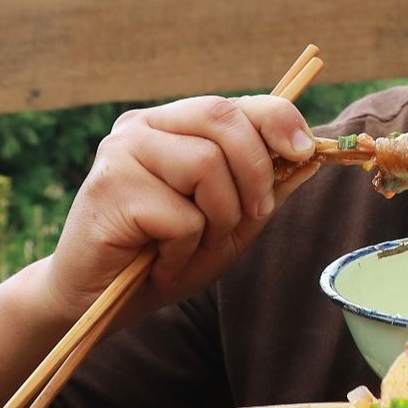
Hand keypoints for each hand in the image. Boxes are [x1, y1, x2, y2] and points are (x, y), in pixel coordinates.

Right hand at [41, 94, 319, 322]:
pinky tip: (159, 262)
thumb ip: (264, 189)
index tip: (304, 152)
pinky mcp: (109, 188)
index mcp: (171, 125)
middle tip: (250, 218)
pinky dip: (184, 250)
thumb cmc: (162, 258)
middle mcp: (142, 127)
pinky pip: (182, 216)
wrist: (95, 302)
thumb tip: (312, 156)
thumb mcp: (229, 223)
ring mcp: (121, 152)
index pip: (233, 104)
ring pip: (206, 166)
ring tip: (190, 248)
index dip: (277, 120)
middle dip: (254, 174)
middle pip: (222, 120)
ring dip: (218, 220)